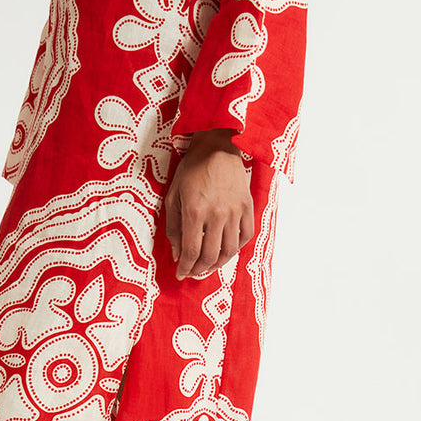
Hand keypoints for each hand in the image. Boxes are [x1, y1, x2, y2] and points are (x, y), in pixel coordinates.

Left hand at [165, 128, 255, 279]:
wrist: (217, 147)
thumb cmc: (191, 170)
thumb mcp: (173, 197)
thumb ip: (173, 228)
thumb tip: (178, 254)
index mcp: (195, 211)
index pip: (191, 251)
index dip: (186, 267)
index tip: (181, 273)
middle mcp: (217, 214)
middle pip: (210, 255)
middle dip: (199, 269)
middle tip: (193, 272)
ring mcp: (235, 211)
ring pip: (229, 251)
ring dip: (218, 264)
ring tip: (208, 266)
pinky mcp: (247, 206)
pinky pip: (245, 236)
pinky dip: (236, 248)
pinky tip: (225, 250)